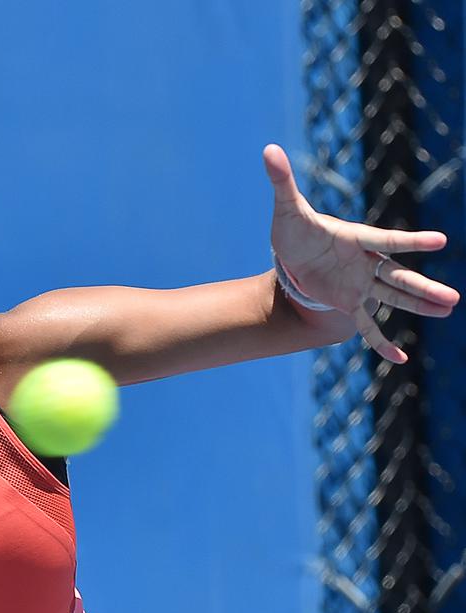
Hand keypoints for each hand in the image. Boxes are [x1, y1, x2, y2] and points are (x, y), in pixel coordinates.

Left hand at [263, 144, 459, 362]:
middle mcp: (365, 263)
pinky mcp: (350, 302)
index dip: (410, 242)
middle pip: (398, 277)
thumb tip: (268, 150)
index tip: (441, 241)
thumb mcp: (286, 209)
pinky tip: (399, 359)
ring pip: (393, 298)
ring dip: (418, 306)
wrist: (293, 256)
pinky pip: (368, 325)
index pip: (386, 241)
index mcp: (356, 239)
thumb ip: (282, 182)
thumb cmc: (296, 230)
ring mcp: (361, 284)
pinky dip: (380, 341)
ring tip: (447, 310)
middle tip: (454, 298)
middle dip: (422, 288)